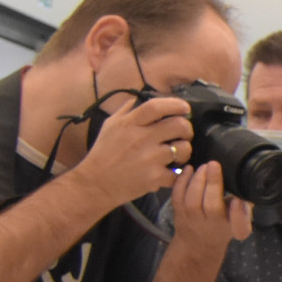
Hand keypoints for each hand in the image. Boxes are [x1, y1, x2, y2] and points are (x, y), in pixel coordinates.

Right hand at [75, 92, 193, 206]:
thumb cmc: (103, 154)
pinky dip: (176, 174)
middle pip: (178, 125)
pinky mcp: (154, 177)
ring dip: (184, 151)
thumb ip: (125, 111)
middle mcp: (141, 138)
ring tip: (177, 155)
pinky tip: (169, 172)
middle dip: (187, 129)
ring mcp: (149, 158)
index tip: (184, 108)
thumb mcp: (109, 126)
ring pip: (183, 148)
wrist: (95, 183)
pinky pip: (177, 173)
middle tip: (184, 134)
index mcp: (130, 124)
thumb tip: (136, 98)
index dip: (175, 104)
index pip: (157, 107)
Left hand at [167, 159, 250, 251]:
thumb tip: (250, 186)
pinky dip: (182, 181)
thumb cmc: (222, 228)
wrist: (198, 244)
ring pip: (192, 201)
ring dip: (197, 180)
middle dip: (213, 184)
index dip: (239, 213)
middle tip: (214, 164)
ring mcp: (193, 221)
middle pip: (212, 207)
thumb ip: (245, 208)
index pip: (239, 225)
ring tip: (203, 167)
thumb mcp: (239, 223)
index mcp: (232, 227)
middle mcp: (212, 226)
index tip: (238, 200)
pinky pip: (178, 197)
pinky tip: (189, 169)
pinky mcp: (179, 214)